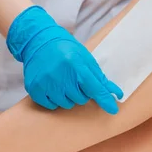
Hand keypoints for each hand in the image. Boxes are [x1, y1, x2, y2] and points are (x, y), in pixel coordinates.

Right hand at [6, 6, 122, 113]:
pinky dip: (54, 100)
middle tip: (74, 79)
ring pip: (66, 104)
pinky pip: (51, 105)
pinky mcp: (34, 88)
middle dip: (81, 92)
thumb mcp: (85, 59)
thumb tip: (116, 94)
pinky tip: (52, 86)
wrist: (38, 41)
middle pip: (81, 99)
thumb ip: (100, 78)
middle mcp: (60, 75)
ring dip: (68, 97)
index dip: (105, 100)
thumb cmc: (65, 49)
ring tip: (62, 81)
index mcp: (76, 65)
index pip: (94, 89)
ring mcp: (46, 83)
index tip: (113, 110)